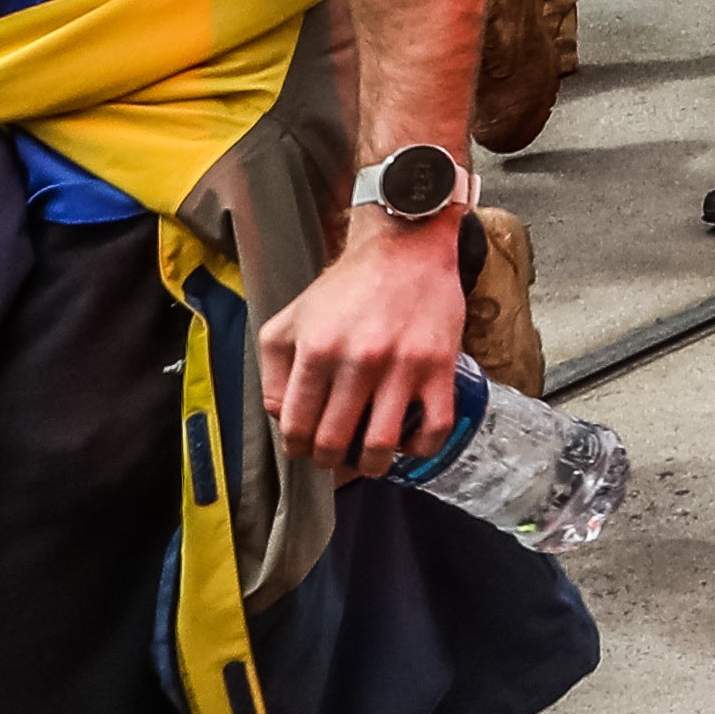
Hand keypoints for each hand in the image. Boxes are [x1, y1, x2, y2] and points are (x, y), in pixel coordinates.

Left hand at [257, 207, 466, 481]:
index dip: (297, 449)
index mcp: (316, 349)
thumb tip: (284, 419)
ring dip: (371, 465)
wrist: (407, 249)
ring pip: (381, 446)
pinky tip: (408, 441)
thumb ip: (275, 372)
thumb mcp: (290, 319)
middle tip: (336, 453)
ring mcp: (403, 365)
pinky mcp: (440, 366)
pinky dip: (419, 448)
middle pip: (334, 443)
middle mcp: (358, 360)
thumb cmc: (347, 287)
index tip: (306, 448)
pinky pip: (433, 428)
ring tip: (369, 458)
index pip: (296, 428)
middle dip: (330, 459)